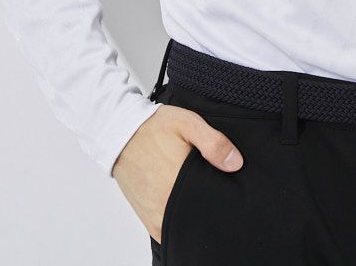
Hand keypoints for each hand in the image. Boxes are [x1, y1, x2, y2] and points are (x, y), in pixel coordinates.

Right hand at [111, 104, 244, 242]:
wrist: (120, 134)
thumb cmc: (154, 127)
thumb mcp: (188, 123)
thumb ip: (213, 143)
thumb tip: (236, 163)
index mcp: (179, 184)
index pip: (211, 204)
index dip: (223, 196)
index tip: (228, 187)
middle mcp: (167, 206)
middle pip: (199, 216)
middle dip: (210, 205)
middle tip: (213, 187)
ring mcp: (157, 216)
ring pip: (186, 225)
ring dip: (194, 214)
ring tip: (199, 193)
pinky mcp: (149, 219)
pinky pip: (170, 231)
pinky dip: (180, 221)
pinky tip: (186, 204)